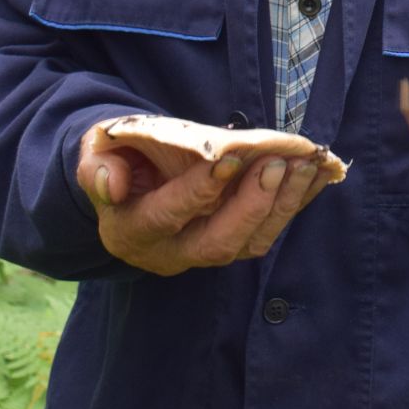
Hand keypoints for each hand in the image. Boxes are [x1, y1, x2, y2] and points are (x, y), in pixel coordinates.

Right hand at [78, 128, 329, 275]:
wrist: (129, 178)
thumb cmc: (115, 159)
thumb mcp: (94, 156)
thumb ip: (96, 168)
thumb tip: (111, 184)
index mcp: (131, 230)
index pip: (167, 216)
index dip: (199, 191)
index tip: (230, 158)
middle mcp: (169, 252)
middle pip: (217, 244)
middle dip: (251, 205)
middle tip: (276, 164)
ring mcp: (204, 252)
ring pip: (249, 244)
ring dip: (281, 205)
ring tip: (304, 164)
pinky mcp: (233, 243)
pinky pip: (268, 232)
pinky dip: (294, 203)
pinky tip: (315, 173)